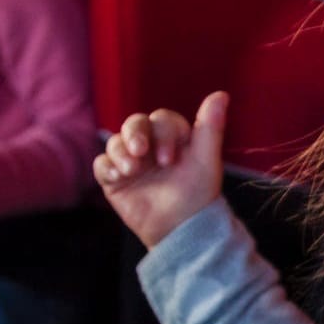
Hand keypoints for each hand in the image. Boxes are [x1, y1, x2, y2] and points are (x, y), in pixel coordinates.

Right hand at [96, 91, 227, 247]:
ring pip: (115, 141)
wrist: (180, 229)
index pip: (161, 120)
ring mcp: (131, 160)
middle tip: (139, 152)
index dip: (162, 134)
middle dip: (135, 134)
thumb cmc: (198, 194)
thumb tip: (221, 94)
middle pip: (135, 124)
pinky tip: (118, 177)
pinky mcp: (115, 178)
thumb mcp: (207, 160)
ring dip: (120, 152)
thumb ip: (211, 127)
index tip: (168, 160)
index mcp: (173, 136)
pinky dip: (107, 167)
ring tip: (130, 170)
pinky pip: (102, 164)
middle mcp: (150, 144)